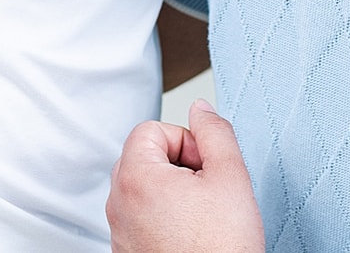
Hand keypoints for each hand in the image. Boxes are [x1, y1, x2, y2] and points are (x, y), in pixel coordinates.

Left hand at [108, 100, 264, 252]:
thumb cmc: (222, 249)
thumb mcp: (231, 177)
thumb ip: (215, 133)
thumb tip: (201, 110)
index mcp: (136, 177)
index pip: (151, 129)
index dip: (185, 141)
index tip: (205, 166)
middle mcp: (118, 203)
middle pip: (144, 157)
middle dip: (178, 165)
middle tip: (207, 189)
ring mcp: (120, 230)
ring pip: (143, 189)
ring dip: (172, 193)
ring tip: (201, 216)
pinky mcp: (126, 251)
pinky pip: (141, 219)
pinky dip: (163, 219)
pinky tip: (191, 235)